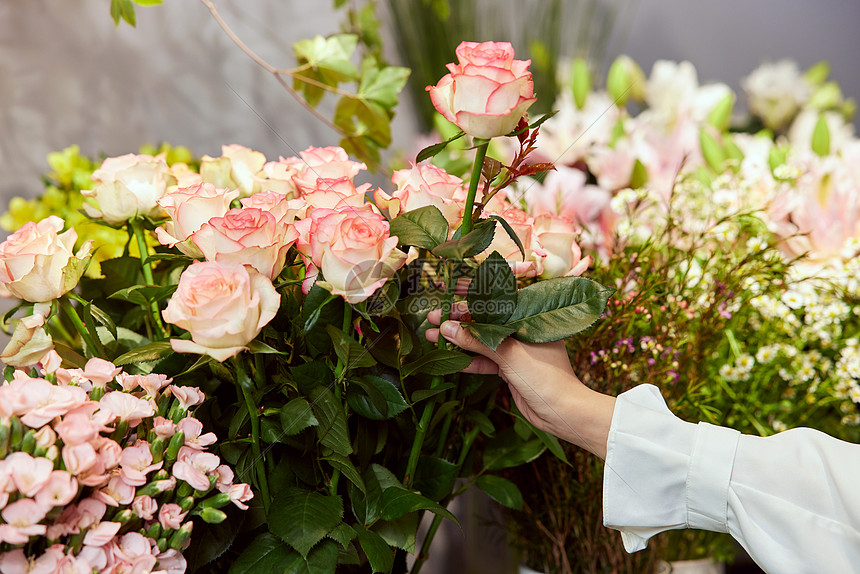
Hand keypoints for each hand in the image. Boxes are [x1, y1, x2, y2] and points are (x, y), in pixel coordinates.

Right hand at [425, 302, 615, 458]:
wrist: (563, 411)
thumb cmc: (545, 376)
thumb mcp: (509, 354)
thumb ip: (477, 340)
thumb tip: (446, 328)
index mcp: (528, 317)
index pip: (493, 303)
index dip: (466, 302)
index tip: (443, 302)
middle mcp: (522, 330)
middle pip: (484, 321)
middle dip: (457, 321)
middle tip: (431, 319)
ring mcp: (516, 350)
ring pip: (482, 342)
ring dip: (458, 341)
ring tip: (432, 338)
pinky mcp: (511, 369)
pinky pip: (486, 360)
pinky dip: (469, 360)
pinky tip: (450, 359)